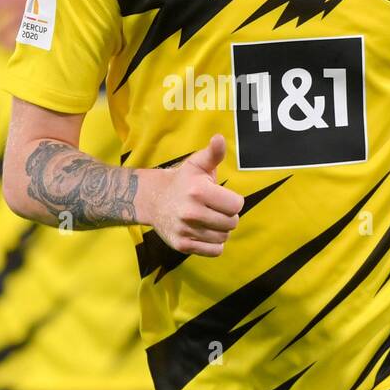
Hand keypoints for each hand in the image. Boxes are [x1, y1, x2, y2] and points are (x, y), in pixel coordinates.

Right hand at [144, 134, 243, 255]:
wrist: (152, 199)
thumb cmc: (182, 181)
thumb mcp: (197, 164)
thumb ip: (213, 153)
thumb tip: (220, 138)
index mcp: (199, 191)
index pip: (236, 205)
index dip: (233, 201)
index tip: (222, 197)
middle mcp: (191, 212)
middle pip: (232, 223)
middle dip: (228, 216)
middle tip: (216, 209)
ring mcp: (186, 230)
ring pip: (224, 237)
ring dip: (221, 230)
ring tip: (210, 220)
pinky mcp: (182, 245)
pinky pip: (214, 251)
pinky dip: (214, 244)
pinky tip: (205, 232)